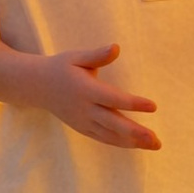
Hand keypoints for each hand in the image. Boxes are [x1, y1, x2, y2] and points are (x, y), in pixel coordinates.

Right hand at [32, 42, 161, 149]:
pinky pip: (104, 138)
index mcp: (85, 90)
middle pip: (113, 123)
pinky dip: (121, 143)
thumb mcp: (77, 57)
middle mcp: (85, 109)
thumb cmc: (61, 68)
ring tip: (154, 145)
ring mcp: (83, 122)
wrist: (37, 86)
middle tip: (156, 140)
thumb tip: (116, 47)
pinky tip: (137, 145)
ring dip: (133, 142)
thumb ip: (98, 55)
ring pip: (110, 135)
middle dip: (135, 132)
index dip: (133, 103)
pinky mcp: (82, 129)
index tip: (154, 106)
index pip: (113, 99)